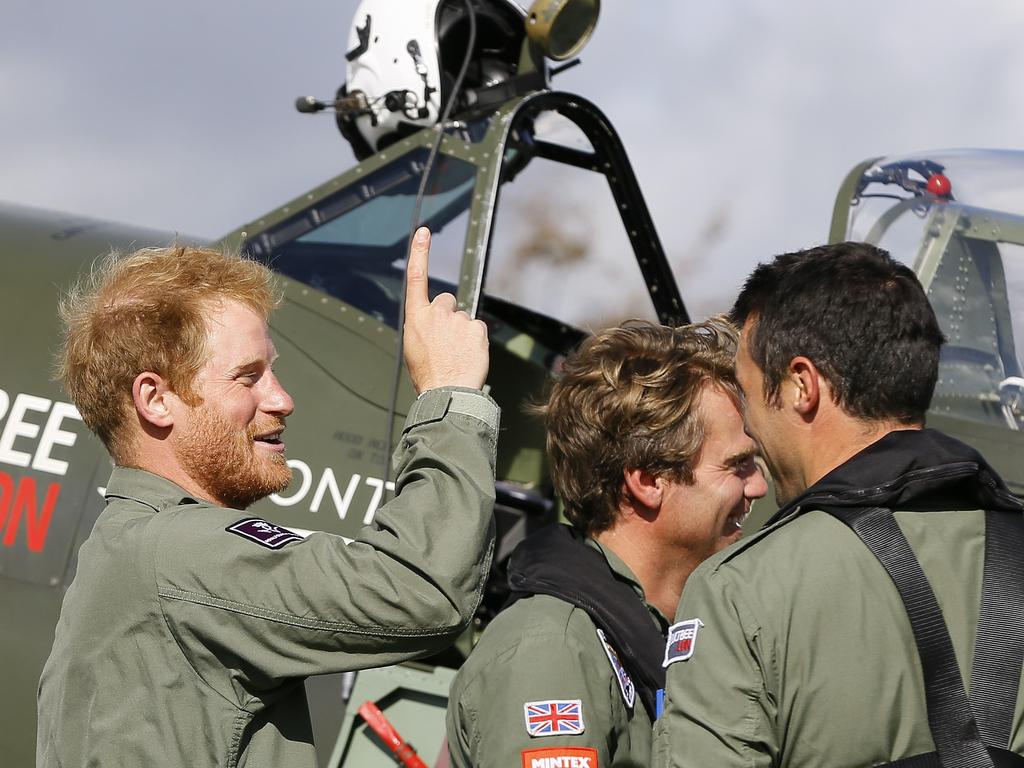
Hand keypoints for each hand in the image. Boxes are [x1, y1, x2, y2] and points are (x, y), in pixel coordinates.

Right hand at [403, 227, 488, 392]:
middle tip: (447, 343)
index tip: (423, 233)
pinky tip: (469, 356)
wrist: (446, 391)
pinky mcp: (476, 328)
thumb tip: (433, 325)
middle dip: (450, 317)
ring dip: (463, 334)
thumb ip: (424, 328)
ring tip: (457, 355)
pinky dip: (476, 341)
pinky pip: (478, 329)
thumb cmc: (429, 375)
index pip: (416, 277)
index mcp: (416, 318)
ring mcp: (458, 319)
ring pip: (464, 320)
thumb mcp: (414, 348)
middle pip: (448, 302)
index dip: (420, 253)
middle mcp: (436, 313)